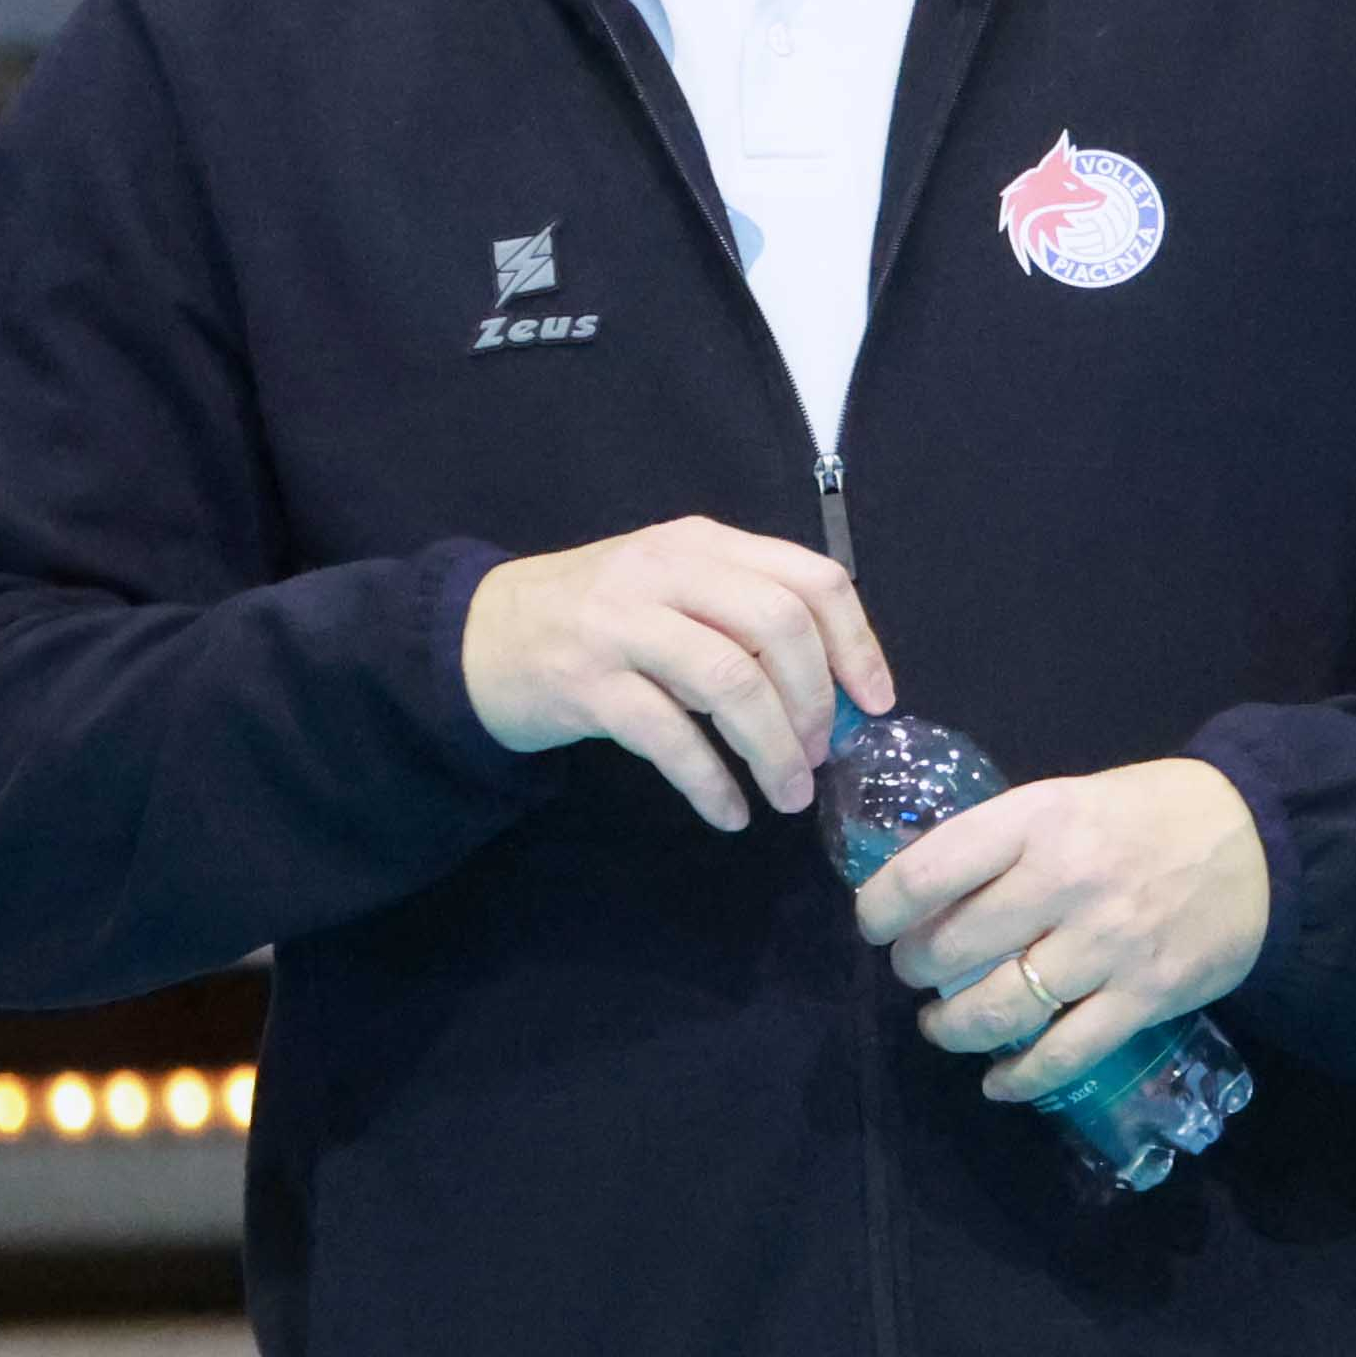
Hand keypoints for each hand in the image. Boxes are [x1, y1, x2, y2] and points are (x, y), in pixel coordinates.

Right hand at [461, 516, 890, 830]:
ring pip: (729, 682)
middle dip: (815, 702)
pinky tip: (730, 813)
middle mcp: (666, 571)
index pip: (811, 578)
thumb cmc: (599, 618)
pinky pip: (668, 738)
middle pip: (778, 627)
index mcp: (703, 544)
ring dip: (772, 750)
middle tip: (818, 756)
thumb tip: (840, 689)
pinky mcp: (584, 683)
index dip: (857, 644)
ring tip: (787, 795)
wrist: (479, 635)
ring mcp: (622, 624)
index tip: (876, 704)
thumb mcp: (674, 588)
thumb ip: (745, 615)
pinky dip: (711, 783)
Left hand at [855, 757, 1269, 1102]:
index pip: (928, 871)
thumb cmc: (1153, 813)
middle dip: (916, 969)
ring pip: (999, 1008)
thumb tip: (931, 890)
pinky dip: (1018, 1077)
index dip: (881, 907)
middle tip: (918, 971)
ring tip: (945, 1023)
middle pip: (952, 948)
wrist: (1262, 840)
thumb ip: (1008, 842)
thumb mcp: (1071, 799)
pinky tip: (998, 1080)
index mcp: (1038, 820)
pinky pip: (1063, 1053)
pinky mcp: (1144, 997)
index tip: (875, 924)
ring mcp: (1106, 945)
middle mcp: (1066, 881)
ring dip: (953, 1027)